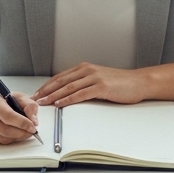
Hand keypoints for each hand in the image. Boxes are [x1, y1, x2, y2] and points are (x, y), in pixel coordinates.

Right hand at [0, 88, 40, 144]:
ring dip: (17, 137)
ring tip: (24, 132)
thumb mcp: (16, 96)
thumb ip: (29, 105)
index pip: (8, 116)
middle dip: (22, 133)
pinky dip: (10, 139)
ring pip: (2, 138)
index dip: (22, 123)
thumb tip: (34, 120)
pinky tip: (13, 133)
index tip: (33, 127)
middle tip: (31, 132)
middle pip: (5, 130)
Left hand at [32, 63, 149, 107]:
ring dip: (53, 96)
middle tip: (35, 99)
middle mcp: (88, 70)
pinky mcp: (101, 87)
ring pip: (68, 87)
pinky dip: (68, 99)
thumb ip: (84, 83)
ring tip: (43, 103)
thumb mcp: (99, 79)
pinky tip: (60, 104)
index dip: (47, 85)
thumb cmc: (121, 83)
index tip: (38, 93)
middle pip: (61, 81)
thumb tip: (69, 93)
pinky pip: (80, 94)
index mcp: (85, 68)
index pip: (61, 76)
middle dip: (46, 91)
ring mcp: (94, 78)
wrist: (139, 82)